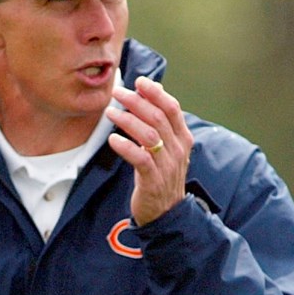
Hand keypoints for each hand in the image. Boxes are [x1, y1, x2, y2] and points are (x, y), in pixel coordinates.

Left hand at [106, 77, 193, 225]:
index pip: (172, 108)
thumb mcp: (167, 149)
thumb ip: (160, 125)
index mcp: (183, 138)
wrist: (167, 213)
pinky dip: (125, 146)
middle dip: (136, 101)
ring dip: (127, 120)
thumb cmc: (162, 176)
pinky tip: (112, 139)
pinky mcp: (153, 181)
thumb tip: (147, 95)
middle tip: (118, 93)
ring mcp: (167, 165)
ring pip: (149, 135)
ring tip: (110, 112)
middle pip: (158, 117)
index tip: (140, 81)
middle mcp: (178, 150)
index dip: (156, 93)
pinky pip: (140, 159)